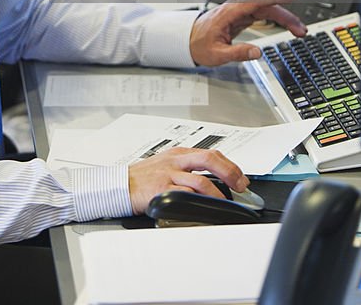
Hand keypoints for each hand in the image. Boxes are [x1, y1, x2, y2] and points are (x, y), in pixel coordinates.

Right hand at [128, 147, 248, 214]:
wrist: (119, 185)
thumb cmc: (142, 177)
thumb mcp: (166, 165)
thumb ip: (186, 169)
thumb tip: (211, 180)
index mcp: (178, 154)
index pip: (211, 153)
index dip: (230, 165)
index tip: (240, 177)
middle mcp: (176, 161)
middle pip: (210, 159)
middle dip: (230, 172)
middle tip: (241, 185)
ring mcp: (169, 175)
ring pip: (201, 180)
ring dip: (218, 193)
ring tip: (226, 201)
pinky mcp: (162, 190)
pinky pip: (186, 195)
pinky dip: (199, 201)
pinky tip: (206, 206)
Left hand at [189, 0, 307, 66]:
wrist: (187, 40)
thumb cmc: (199, 45)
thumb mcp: (218, 54)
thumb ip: (238, 53)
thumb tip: (257, 52)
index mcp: (230, 12)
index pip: (257, 2)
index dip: (275, 0)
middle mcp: (236, 8)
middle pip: (266, 6)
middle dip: (286, 16)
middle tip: (300, 30)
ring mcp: (239, 12)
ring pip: (266, 10)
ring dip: (283, 18)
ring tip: (298, 30)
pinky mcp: (241, 17)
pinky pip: (262, 14)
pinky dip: (275, 20)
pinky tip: (286, 25)